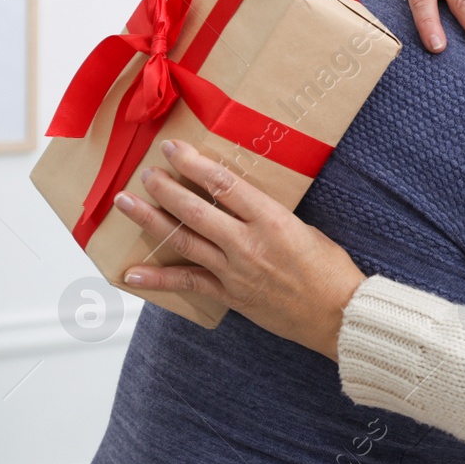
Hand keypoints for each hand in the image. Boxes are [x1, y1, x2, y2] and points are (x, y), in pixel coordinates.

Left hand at [115, 139, 364, 359]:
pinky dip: (158, 280)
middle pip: (195, 211)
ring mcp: (236, 271)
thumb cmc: (330, 269)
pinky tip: (131, 273)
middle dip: (164, 188)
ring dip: (151, 221)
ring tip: (127, 203)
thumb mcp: (305, 228)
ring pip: (184, 241)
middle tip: (144, 172)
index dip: (194, 164)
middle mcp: (249, 243)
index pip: (224, 185)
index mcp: (272, 220)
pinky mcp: (231, 295)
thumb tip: (241, 202)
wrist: (337, 314)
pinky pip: (188, 283)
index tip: (173, 149)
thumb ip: (269, 215)